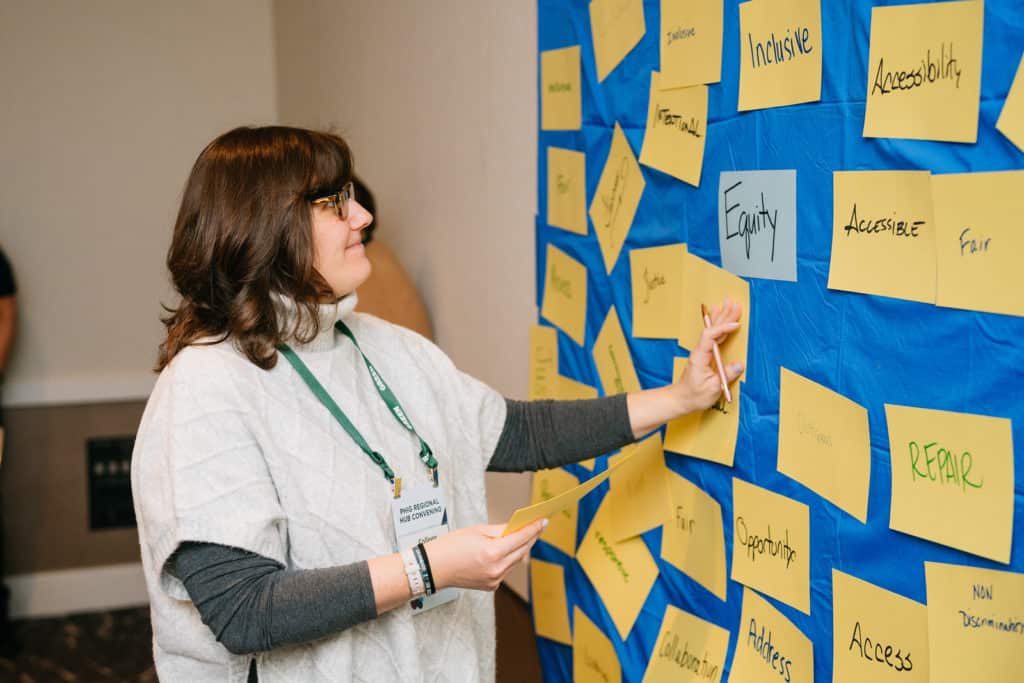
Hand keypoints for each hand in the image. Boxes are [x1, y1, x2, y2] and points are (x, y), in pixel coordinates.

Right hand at [425, 518, 546, 591]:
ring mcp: (495, 580)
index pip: (521, 538)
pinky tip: (507, 550)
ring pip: (516, 561)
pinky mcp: (492, 586)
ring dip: (521, 549)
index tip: (542, 521)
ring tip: (524, 536)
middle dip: (531, 537)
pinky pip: (507, 570)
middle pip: (522, 550)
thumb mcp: (477, 531)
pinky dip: (509, 559)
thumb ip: (500, 530)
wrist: (434, 568)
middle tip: (537, 526)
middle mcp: (496, 569)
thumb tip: (517, 527)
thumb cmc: (451, 546)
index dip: (533, 528)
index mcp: (492, 553)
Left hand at [677, 298, 743, 411]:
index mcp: (700, 357)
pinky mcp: (705, 355)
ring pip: (713, 331)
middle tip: (735, 304)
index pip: (711, 337)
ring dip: (722, 318)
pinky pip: (713, 337)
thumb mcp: (713, 388)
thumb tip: (740, 364)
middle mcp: (700, 351)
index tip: (736, 325)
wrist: (681, 399)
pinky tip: (719, 317)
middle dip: (724, 316)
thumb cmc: (694, 396)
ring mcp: (702, 352)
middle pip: (713, 329)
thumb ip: (726, 375)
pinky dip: (719, 326)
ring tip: (728, 304)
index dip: (723, 328)